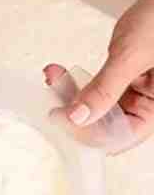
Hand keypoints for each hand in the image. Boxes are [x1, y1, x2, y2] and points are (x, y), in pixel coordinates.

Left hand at [44, 0, 153, 150]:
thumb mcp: (131, 57)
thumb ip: (105, 89)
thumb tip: (78, 117)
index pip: (119, 137)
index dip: (88, 132)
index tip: (61, 118)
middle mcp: (148, 105)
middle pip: (104, 124)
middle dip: (74, 111)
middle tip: (50, 99)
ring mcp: (135, 92)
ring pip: (95, 106)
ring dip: (70, 94)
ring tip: (52, 77)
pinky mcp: (123, 78)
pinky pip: (96, 88)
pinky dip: (76, 81)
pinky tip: (59, 73)